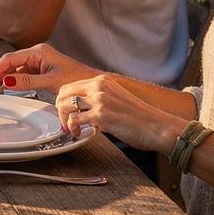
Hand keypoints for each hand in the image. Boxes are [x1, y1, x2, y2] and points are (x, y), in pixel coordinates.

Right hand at [0, 43, 102, 92]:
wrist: (91, 82)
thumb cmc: (77, 79)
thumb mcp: (50, 82)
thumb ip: (27, 81)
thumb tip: (7, 81)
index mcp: (38, 52)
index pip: (9, 59)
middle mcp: (36, 53)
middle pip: (10, 63)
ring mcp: (38, 61)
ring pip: (14, 69)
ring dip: (4, 79)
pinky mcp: (40, 68)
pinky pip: (22, 73)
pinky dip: (14, 81)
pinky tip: (7, 88)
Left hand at [55, 75, 188, 149]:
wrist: (154, 125)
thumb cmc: (137, 116)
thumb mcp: (115, 97)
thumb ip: (98, 97)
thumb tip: (80, 106)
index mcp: (102, 81)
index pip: (70, 86)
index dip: (62, 100)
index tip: (65, 112)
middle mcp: (99, 86)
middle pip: (63, 93)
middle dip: (59, 109)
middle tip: (64, 121)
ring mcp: (99, 100)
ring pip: (65, 106)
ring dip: (64, 120)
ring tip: (71, 129)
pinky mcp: (101, 115)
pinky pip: (74, 120)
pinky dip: (72, 129)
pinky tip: (78, 133)